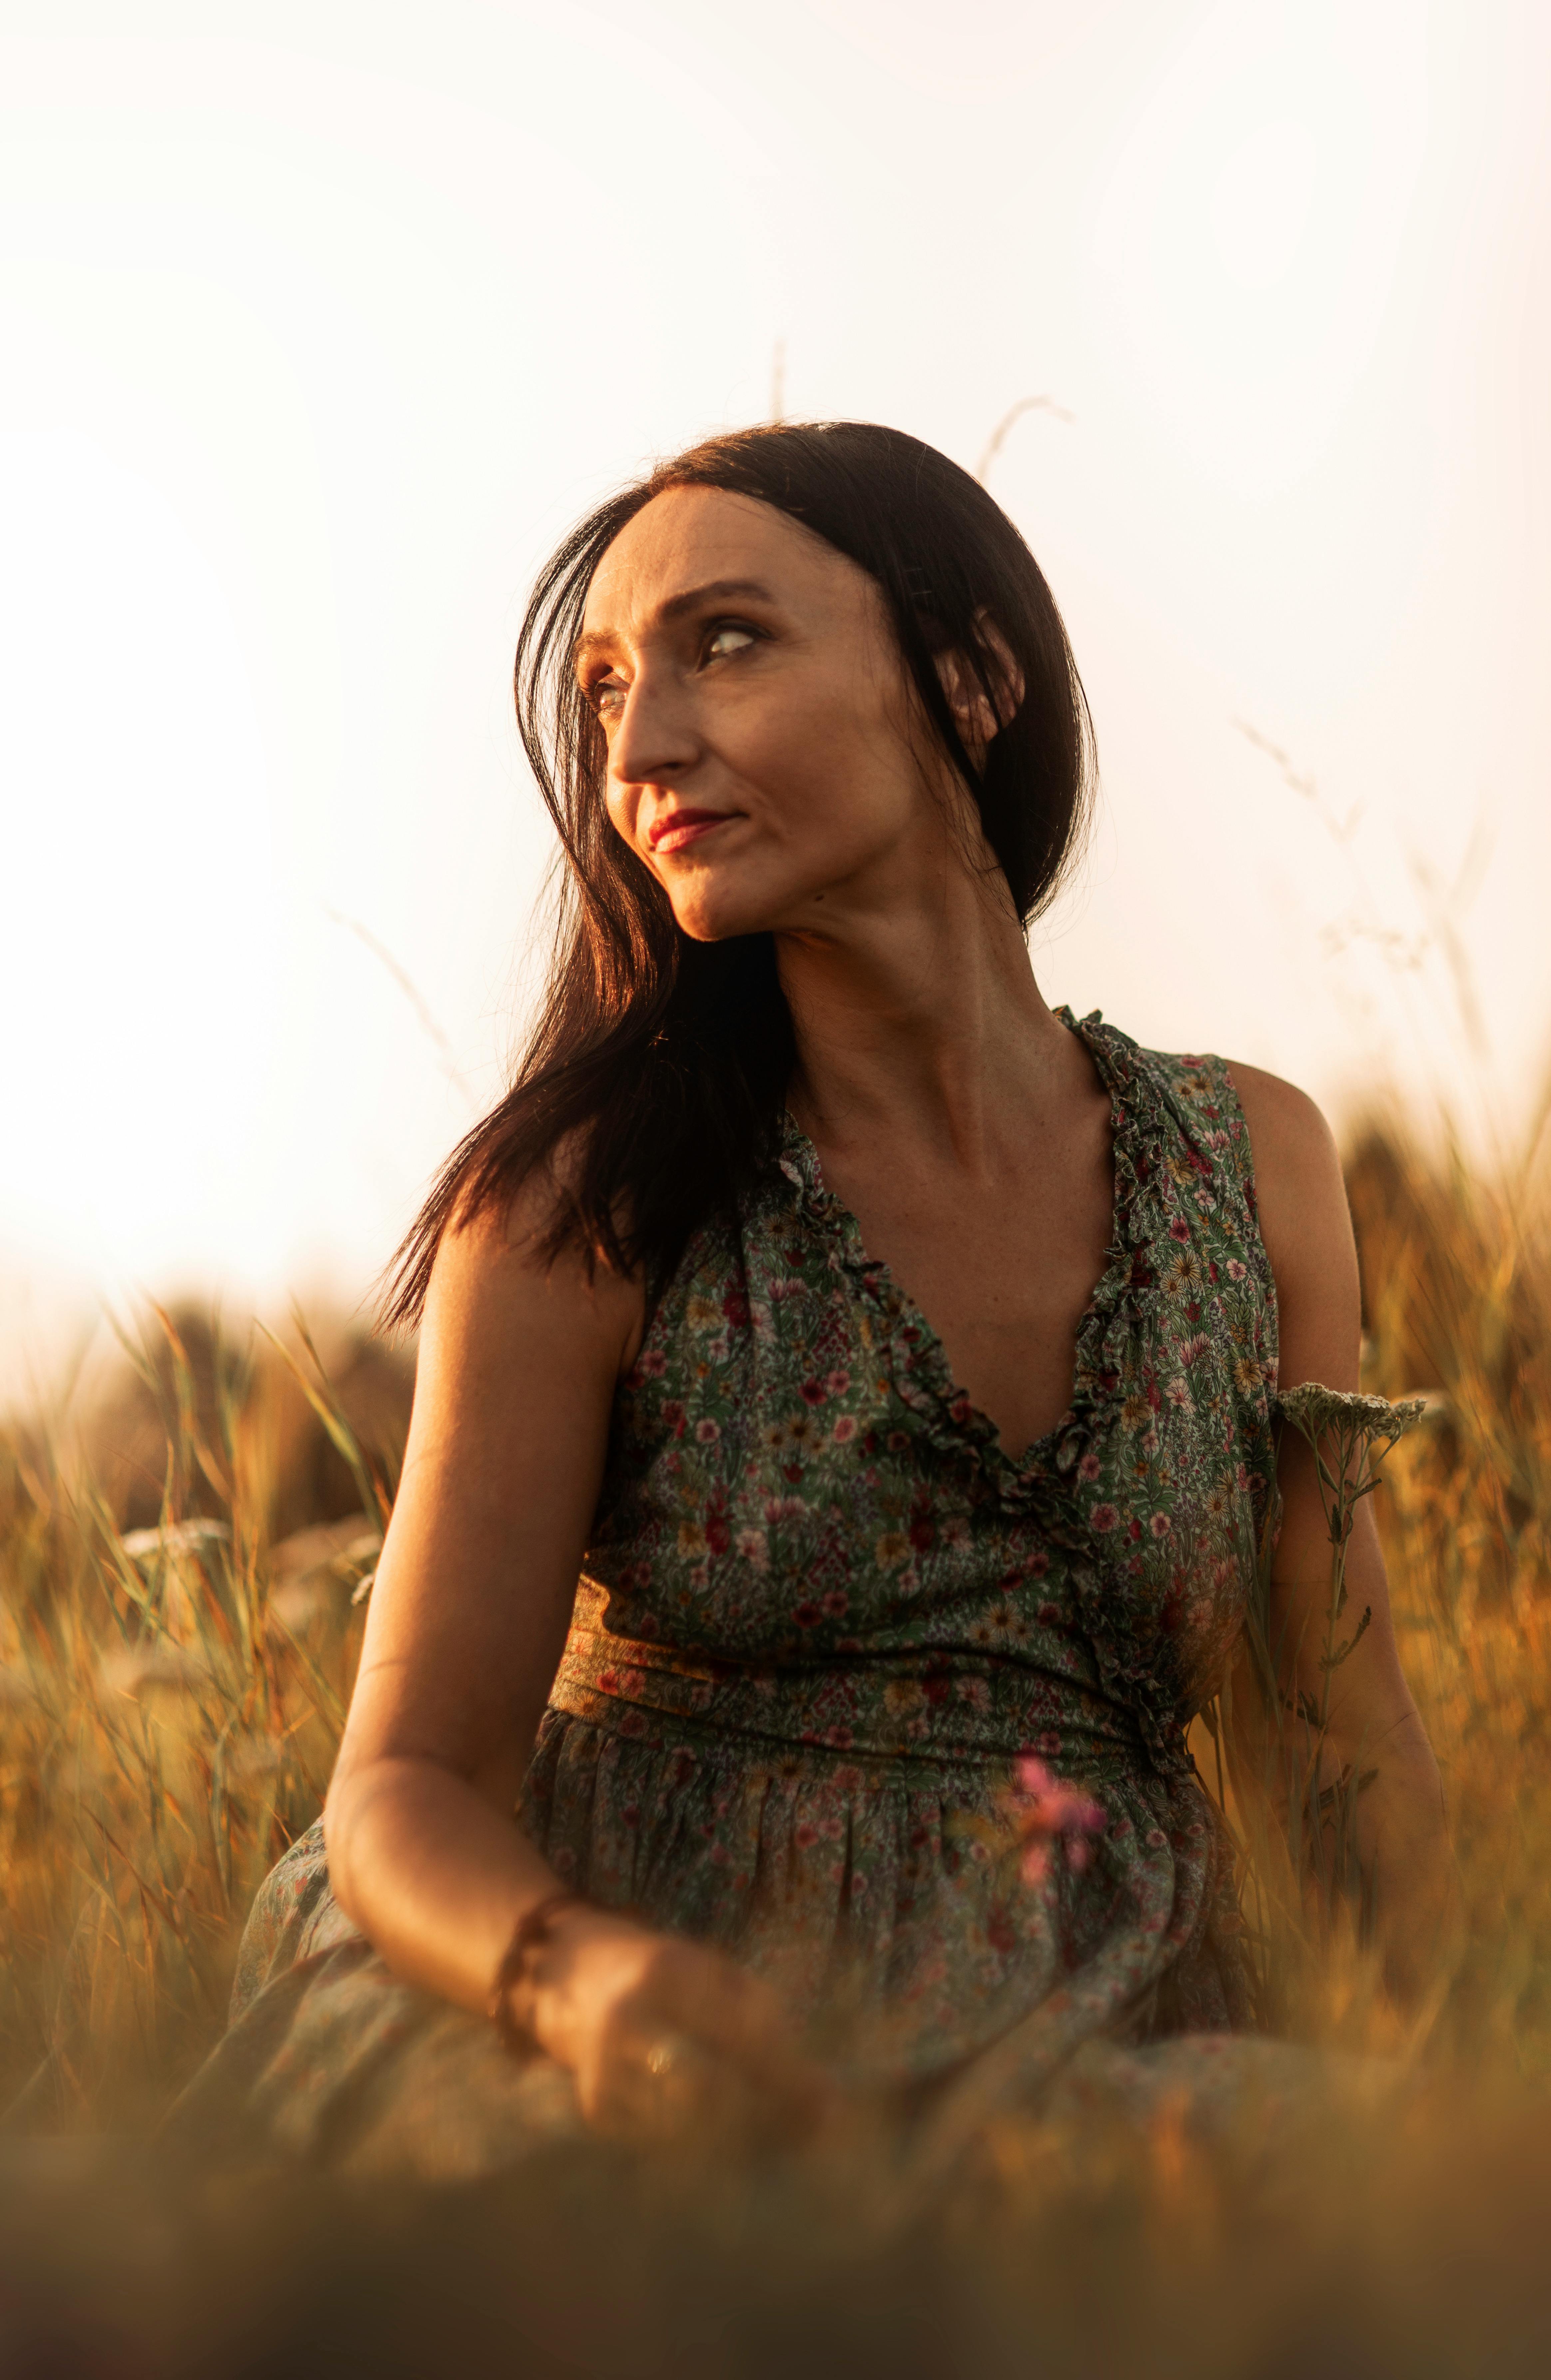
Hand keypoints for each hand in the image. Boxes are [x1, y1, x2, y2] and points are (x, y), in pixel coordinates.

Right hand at [519, 1903, 832, 2144]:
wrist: (570, 1977)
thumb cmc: (664, 1973)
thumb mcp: (714, 1972)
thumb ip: (762, 2017)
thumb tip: (816, 2087)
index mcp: (668, 1972)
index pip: (740, 2035)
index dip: (788, 2076)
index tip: (831, 2106)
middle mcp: (630, 2020)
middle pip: (712, 2089)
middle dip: (767, 2115)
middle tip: (810, 2135)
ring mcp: (605, 2067)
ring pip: (689, 2127)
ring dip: (742, 2140)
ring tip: (776, 2138)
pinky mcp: (596, 2108)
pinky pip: (663, 2143)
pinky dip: (703, 2148)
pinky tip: (727, 2140)